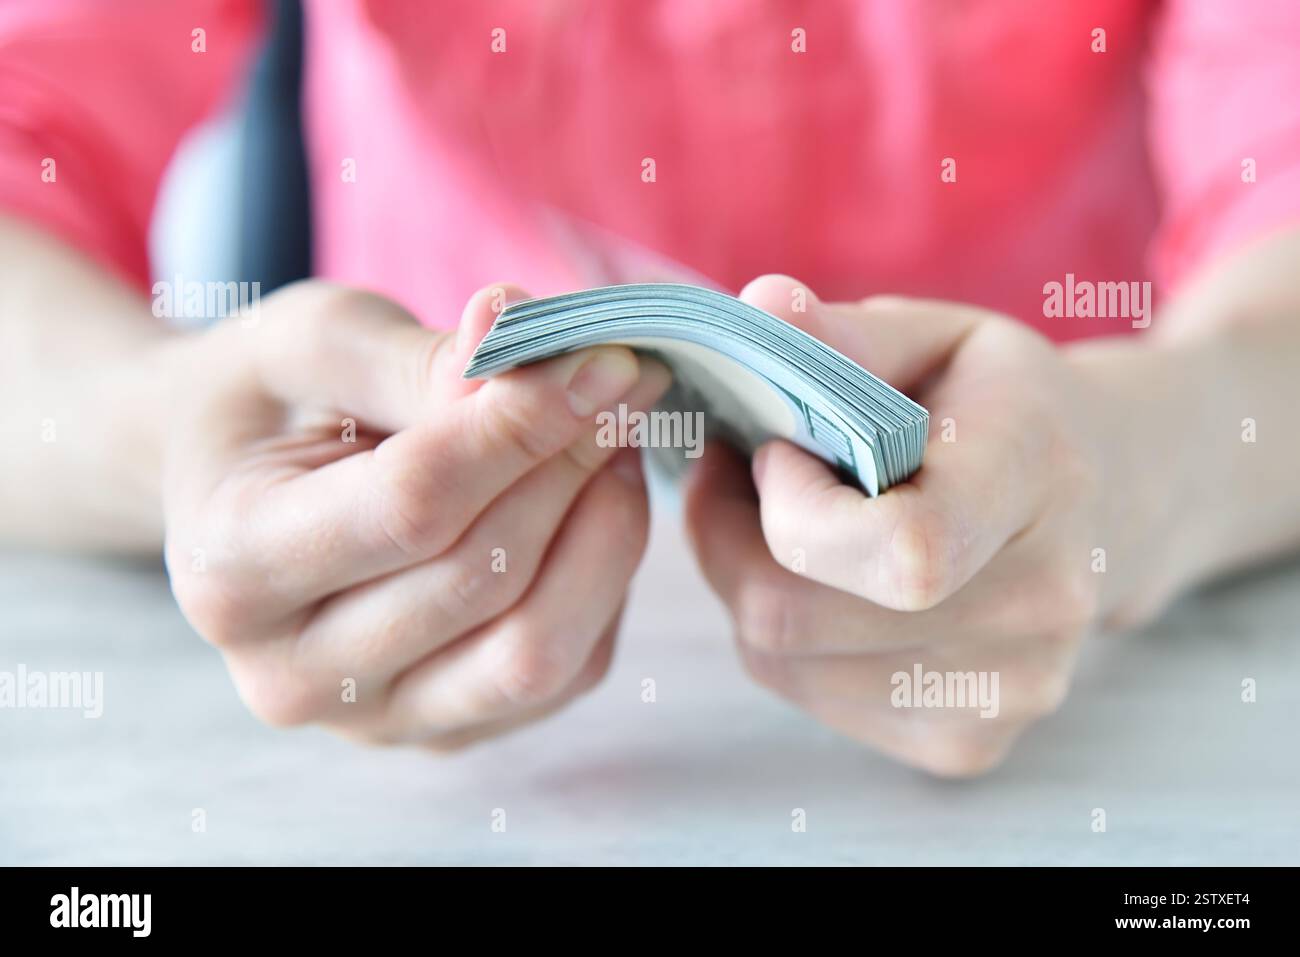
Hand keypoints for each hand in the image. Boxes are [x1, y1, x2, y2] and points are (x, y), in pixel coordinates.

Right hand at [163, 280, 668, 748]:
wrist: (228, 480)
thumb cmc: (269, 400)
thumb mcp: (316, 342)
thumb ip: (420, 357)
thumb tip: (539, 351)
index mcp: (231, 571)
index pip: (413, 507)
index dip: (521, 428)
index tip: (601, 359)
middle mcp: (293, 676)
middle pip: (484, 577)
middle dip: (570, 465)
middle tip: (619, 381)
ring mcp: (374, 720)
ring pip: (538, 651)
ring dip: (604, 530)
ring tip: (611, 437)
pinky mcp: (446, 730)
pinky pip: (567, 671)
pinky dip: (602, 578)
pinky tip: (592, 500)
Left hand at [685, 275, 1164, 776]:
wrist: (1114, 499)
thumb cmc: (1003, 407)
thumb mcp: (937, 338)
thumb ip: (846, 333)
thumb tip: (759, 307)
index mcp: (1038, 478)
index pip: (901, 550)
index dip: (794, 510)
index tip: (777, 453)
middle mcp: (1040, 604)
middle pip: (794, 617)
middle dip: (727, 538)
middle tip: (742, 475)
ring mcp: (1010, 690)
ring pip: (776, 660)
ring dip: (746, 583)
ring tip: (787, 521)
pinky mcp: (969, 743)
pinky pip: (805, 695)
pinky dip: (784, 637)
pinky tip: (825, 582)